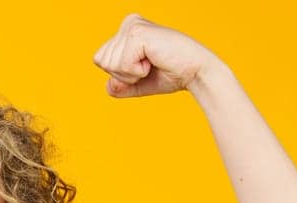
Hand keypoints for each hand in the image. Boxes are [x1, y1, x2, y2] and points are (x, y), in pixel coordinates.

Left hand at [92, 13, 222, 97]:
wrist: (195, 72)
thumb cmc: (170, 74)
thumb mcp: (137, 83)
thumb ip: (118, 86)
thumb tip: (108, 86)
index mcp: (126, 30)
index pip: (100, 60)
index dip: (119, 73)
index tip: (144, 66)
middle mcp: (129, 23)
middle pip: (101, 61)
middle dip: (123, 74)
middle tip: (149, 66)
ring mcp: (133, 26)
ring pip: (109, 64)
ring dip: (131, 73)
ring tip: (152, 62)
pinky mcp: (138, 34)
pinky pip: (122, 65)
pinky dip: (137, 71)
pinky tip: (154, 61)